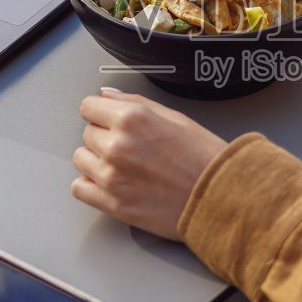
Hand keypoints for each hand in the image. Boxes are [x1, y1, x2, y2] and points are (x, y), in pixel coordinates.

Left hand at [71, 88, 227, 239]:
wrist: (222, 197)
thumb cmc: (206, 158)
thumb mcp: (175, 117)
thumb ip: (135, 103)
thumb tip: (109, 96)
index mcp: (132, 119)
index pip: (89, 107)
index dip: (101, 113)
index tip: (108, 120)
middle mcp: (117, 146)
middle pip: (87, 133)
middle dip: (104, 137)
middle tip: (130, 147)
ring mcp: (112, 177)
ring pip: (81, 160)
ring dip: (96, 161)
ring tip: (124, 166)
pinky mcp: (113, 204)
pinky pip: (80, 189)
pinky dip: (91, 186)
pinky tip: (111, 183)